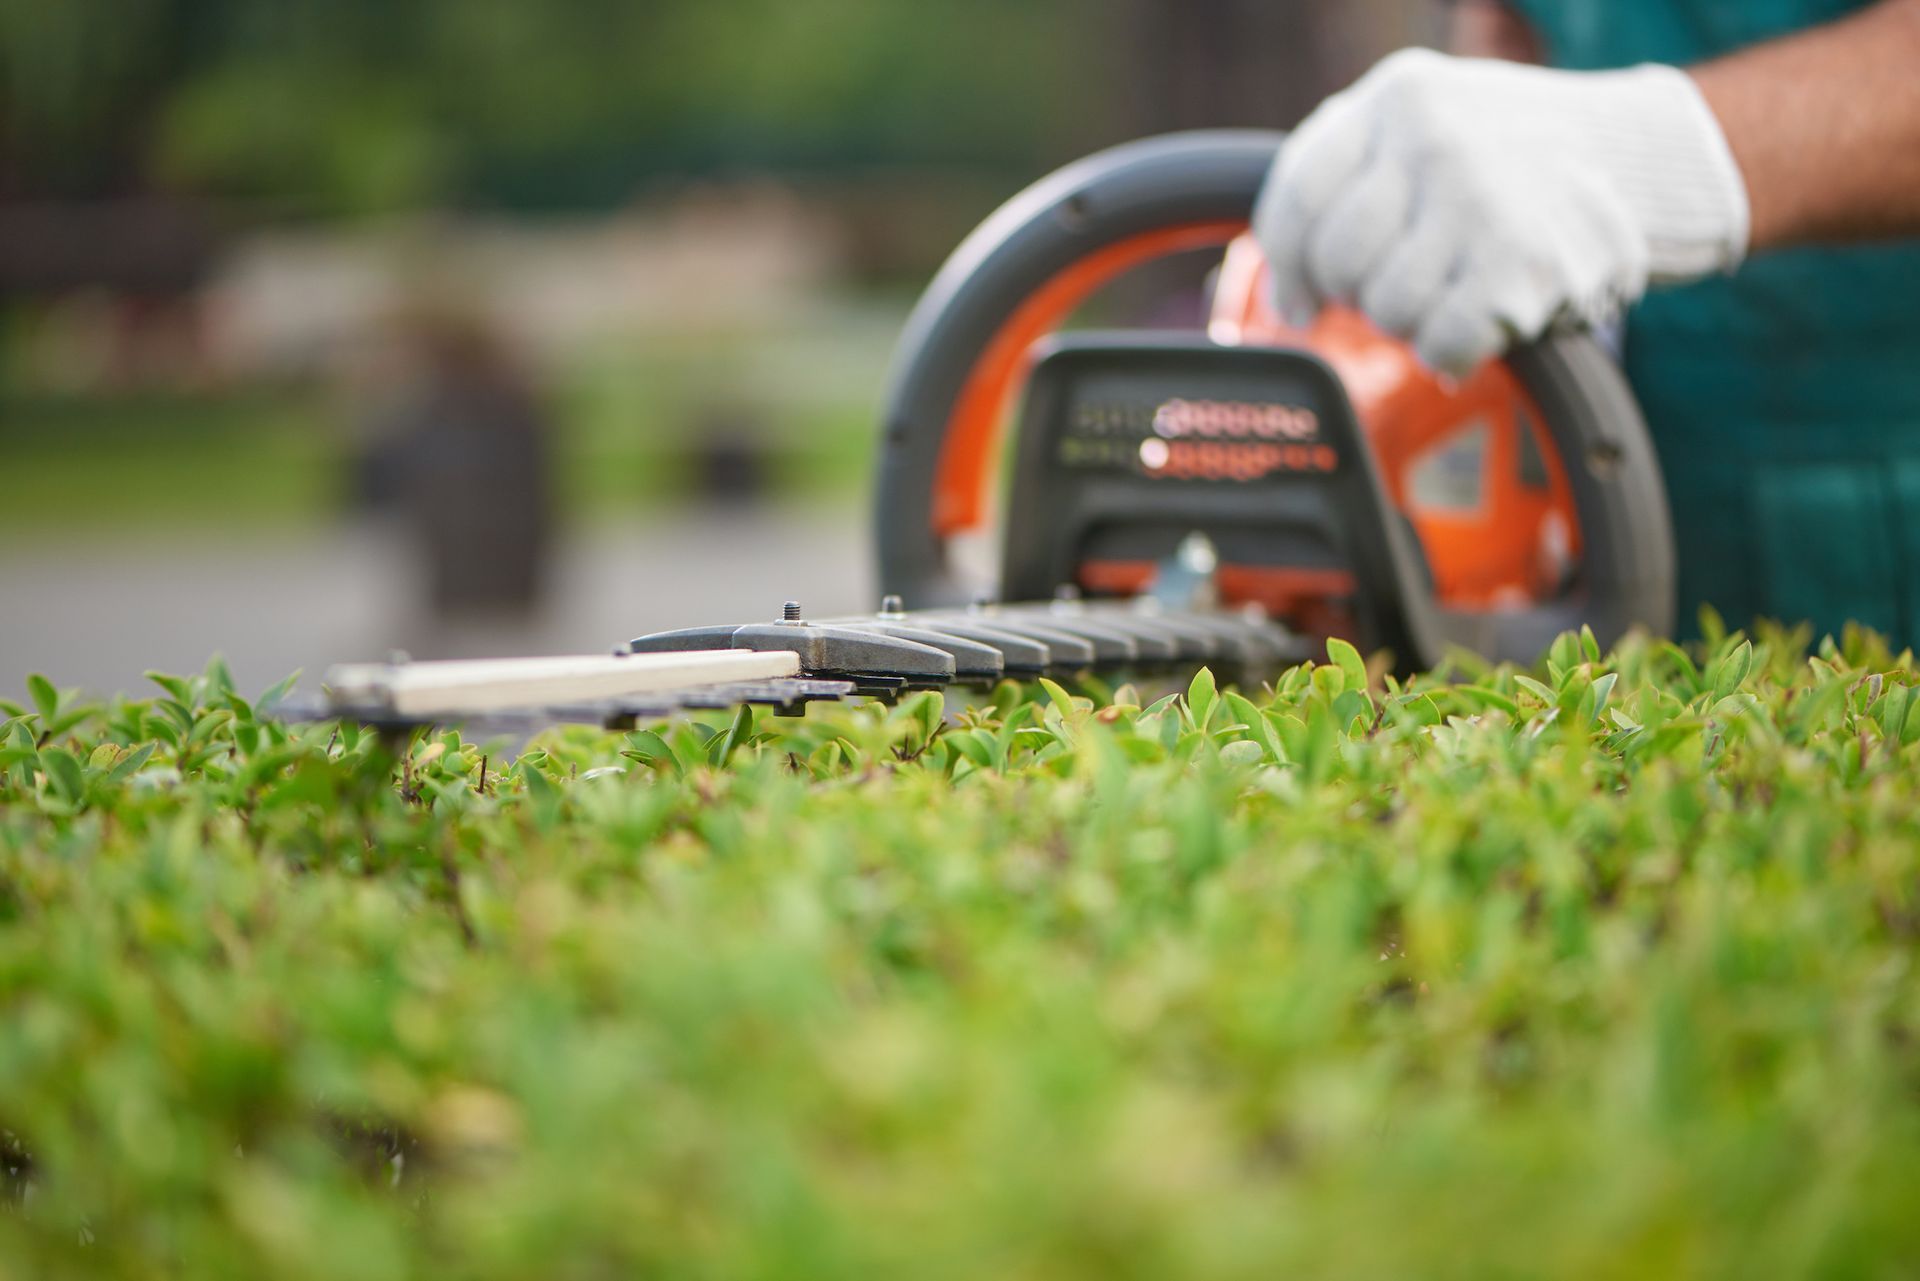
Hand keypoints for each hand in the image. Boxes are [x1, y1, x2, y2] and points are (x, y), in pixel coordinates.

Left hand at [1253, 48, 1749, 375]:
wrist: (1648, 162)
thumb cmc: (1517, 162)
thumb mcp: (1428, 127)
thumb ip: (1351, 181)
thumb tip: (1287, 296)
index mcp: (1397, 96)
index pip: (1297, 197)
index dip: (1290, 263)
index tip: (1306, 298)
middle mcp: (1433, 136)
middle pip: (1339, 262)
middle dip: (1364, 292)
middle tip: (1413, 285)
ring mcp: (1479, 197)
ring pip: (1386, 308)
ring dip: (1416, 321)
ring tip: (1460, 289)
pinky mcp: (1522, 262)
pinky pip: (1439, 344)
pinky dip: (1455, 352)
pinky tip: (1484, 321)